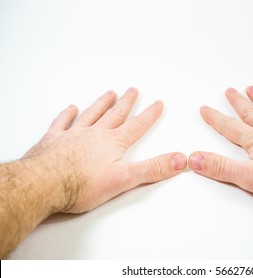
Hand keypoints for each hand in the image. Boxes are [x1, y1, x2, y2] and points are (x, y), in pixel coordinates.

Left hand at [23, 87, 186, 212]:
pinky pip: (62, 122)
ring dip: (102, 103)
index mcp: (112, 143)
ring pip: (91, 114)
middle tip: (133, 90)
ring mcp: (73, 135)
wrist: (44, 184)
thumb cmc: (81, 184)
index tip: (158, 103)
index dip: (149, 115)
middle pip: (114, 115)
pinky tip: (71, 108)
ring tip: (110, 93)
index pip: (136, 126)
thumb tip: (180, 160)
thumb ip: (153, 168)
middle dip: (126, 103)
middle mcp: (94, 134)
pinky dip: (67, 114)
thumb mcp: (125, 179)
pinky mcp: (53, 141)